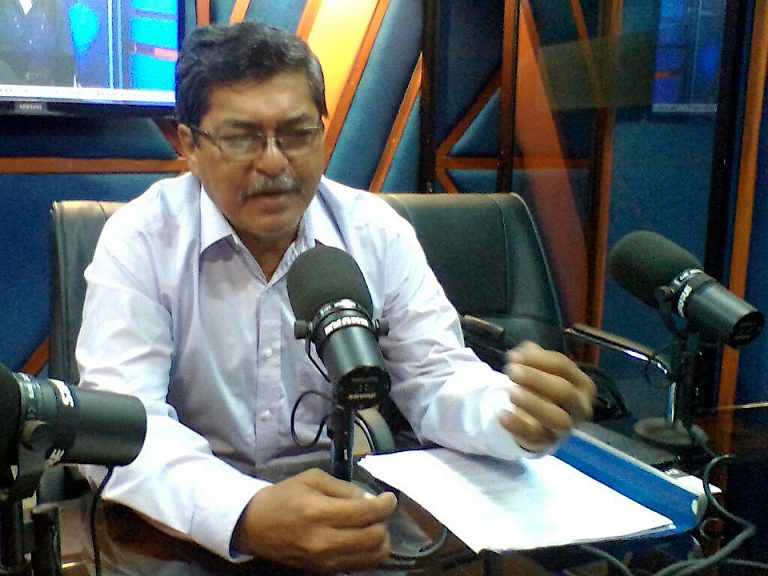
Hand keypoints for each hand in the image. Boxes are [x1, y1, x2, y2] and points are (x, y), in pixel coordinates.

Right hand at [233, 468, 396, 571]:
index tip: (389, 498)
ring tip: (372, 525)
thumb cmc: (285, 496)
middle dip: (384, 522)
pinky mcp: (324, 571)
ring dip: (380, 539)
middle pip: (374, 538)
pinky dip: (368, 552)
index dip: (385, 504)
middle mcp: (323, 540)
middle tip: (379, 511)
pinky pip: (360, 565)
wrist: (256, 525)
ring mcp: (324, 560)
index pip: (366, 513)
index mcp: (318, 512)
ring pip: (372, 556)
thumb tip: (370, 499)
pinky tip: (361, 538)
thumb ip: (345, 488)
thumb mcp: (313, 478)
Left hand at [500, 341, 596, 451]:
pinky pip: (535, 437)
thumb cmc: (543, 388)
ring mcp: (566, 428)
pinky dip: (517, 426)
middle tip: (511, 371)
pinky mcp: (547, 443)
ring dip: (533, 403)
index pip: (564, 367)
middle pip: (565, 391)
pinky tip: (502, 415)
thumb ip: (533, 356)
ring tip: (511, 391)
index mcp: (583, 385)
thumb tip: (524, 350)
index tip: (513, 356)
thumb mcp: (541, 368)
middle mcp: (580, 407)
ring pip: (558, 419)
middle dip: (536, 379)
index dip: (538, 359)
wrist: (537, 419)